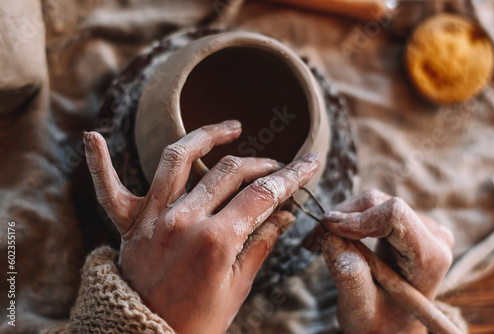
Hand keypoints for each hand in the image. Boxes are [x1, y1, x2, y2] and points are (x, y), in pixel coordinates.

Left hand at [83, 120, 318, 333]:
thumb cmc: (197, 321)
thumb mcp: (238, 287)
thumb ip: (261, 243)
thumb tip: (285, 214)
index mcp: (216, 240)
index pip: (263, 195)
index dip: (291, 176)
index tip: (309, 162)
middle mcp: (184, 220)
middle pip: (230, 171)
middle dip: (261, 164)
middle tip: (277, 166)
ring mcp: (153, 217)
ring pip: (179, 157)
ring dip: (207, 136)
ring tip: (232, 128)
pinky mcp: (130, 224)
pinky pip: (108, 188)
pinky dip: (100, 163)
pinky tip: (93, 136)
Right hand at [306, 189, 452, 333]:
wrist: (393, 325)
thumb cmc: (380, 322)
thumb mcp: (360, 311)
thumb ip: (350, 279)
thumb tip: (330, 238)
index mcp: (429, 259)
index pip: (395, 215)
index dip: (356, 218)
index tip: (327, 231)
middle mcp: (432, 236)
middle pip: (380, 203)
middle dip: (342, 217)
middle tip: (313, 239)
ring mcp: (423, 226)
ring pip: (372, 201)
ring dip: (341, 218)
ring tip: (320, 240)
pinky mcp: (408, 220)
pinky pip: (372, 206)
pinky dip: (348, 218)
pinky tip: (335, 236)